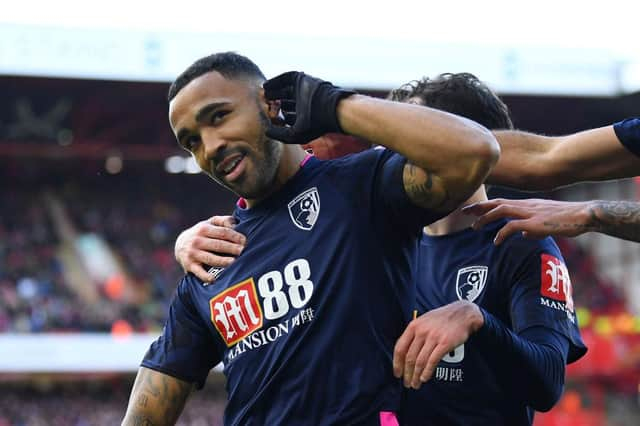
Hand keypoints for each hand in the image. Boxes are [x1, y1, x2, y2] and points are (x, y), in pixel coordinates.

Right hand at [174, 215, 246, 281]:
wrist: (179, 244)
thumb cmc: (201, 233)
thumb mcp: (209, 223)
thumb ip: (223, 221)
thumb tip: (235, 225)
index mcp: (204, 229)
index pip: (223, 232)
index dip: (236, 237)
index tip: (245, 242)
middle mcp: (197, 241)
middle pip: (218, 245)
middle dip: (232, 248)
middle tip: (244, 252)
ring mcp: (193, 254)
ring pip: (211, 258)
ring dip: (223, 261)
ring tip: (234, 263)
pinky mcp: (189, 265)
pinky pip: (199, 272)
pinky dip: (206, 276)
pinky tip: (214, 279)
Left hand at [263, 71, 354, 143]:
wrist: (330, 108)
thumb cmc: (315, 124)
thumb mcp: (295, 134)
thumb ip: (280, 134)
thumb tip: (265, 132)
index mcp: (303, 116)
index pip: (286, 116)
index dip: (275, 117)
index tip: (266, 118)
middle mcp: (303, 103)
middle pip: (284, 102)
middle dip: (272, 104)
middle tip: (263, 105)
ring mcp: (303, 90)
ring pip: (284, 90)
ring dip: (273, 92)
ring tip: (263, 95)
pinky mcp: (302, 79)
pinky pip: (286, 78)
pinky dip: (276, 81)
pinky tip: (266, 86)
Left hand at [393, 301, 482, 388]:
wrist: (462, 313)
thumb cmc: (442, 319)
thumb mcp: (423, 321)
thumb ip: (413, 334)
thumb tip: (404, 353)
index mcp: (413, 326)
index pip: (400, 348)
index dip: (397, 363)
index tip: (397, 374)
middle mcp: (421, 331)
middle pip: (409, 357)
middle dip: (407, 373)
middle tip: (407, 384)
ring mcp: (433, 337)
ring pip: (420, 361)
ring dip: (416, 376)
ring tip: (415, 384)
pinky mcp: (445, 343)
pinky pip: (433, 361)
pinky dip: (427, 372)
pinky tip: (425, 378)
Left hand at [462, 198, 593, 244]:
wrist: (584, 215)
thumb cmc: (567, 220)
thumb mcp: (545, 222)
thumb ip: (531, 227)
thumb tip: (522, 235)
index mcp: (528, 204)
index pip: (501, 201)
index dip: (485, 204)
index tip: (471, 208)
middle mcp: (526, 205)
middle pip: (497, 202)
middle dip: (478, 207)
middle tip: (463, 212)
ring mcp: (530, 212)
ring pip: (501, 210)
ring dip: (486, 218)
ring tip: (474, 227)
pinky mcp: (536, 222)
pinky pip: (513, 226)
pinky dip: (502, 233)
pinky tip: (496, 242)